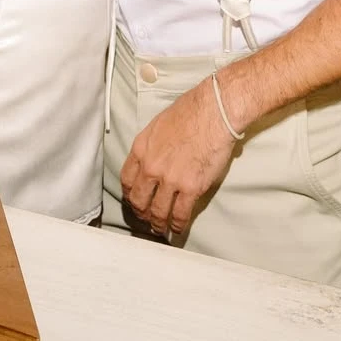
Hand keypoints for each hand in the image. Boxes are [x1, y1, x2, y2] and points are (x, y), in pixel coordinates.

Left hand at [120, 80, 236, 235]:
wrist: (213, 112)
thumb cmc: (191, 111)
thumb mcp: (158, 124)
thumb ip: (153, 145)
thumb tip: (157, 157)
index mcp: (141, 148)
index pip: (127, 179)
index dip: (130, 194)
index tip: (134, 199)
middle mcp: (151, 166)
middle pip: (139, 200)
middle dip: (141, 213)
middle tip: (146, 218)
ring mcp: (170, 179)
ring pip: (157, 211)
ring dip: (158, 224)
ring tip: (160, 228)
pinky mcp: (191, 188)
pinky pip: (180, 214)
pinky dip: (177, 225)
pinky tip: (177, 228)